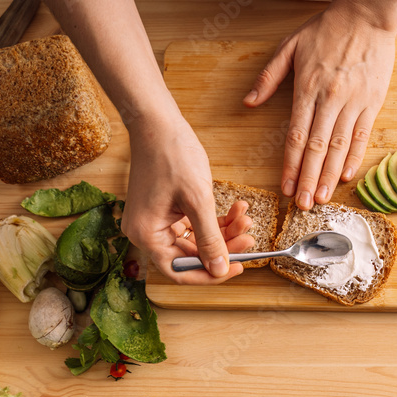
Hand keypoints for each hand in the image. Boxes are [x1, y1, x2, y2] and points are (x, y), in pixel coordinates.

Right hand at [119, 113, 253, 283]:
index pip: (180, 271)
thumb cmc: (172, 155)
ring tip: (245, 218)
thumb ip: (210, 239)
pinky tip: (236, 209)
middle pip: (191, 255)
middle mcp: (148, 233)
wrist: (158, 122)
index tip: (237, 268)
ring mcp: (157, 221)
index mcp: (146, 235)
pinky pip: (195, 224)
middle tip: (249, 238)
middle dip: (223, 246)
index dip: (210, 274)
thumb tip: (219, 270)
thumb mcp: (197, 200)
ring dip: (224, 231)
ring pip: (197, 240)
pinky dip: (216, 219)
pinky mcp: (167, 209)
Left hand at [243, 0, 396, 210]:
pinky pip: (362, 136)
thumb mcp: (290, 45)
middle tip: (302, 205)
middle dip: (308, 179)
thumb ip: (269, 76)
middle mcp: (331, 99)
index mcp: (308, 88)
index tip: (285, 187)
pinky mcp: (372, 102)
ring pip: (339, 147)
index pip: (297, 135)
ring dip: (329, 176)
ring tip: (321, 198)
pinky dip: (354, 158)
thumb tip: (248, 102)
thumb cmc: (327, 29)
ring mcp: (354, 103)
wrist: (367, 15)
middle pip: (317, 148)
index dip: (290, 164)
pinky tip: (345, 176)